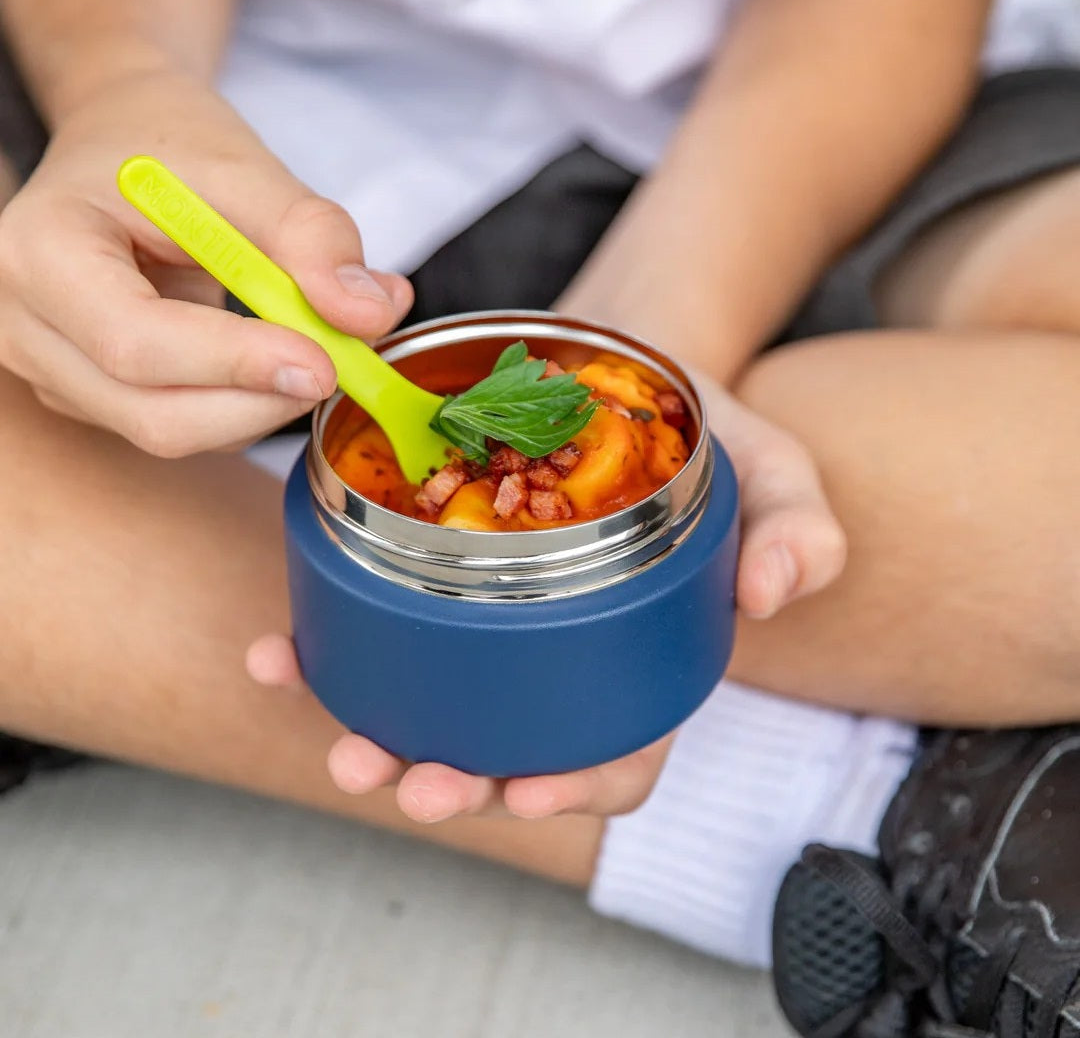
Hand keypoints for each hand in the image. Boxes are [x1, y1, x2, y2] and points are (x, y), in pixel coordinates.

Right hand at [0, 68, 411, 454]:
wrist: (124, 146)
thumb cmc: (170, 146)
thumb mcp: (246, 167)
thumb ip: (313, 235)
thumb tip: (372, 312)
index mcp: (44, 251)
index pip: (135, 343)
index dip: (237, 364)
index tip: (324, 362)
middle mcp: (28, 327)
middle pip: (155, 415)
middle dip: (262, 403)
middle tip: (340, 364)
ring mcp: (56, 372)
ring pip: (176, 432)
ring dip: (262, 406)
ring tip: (313, 341)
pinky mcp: (96, 397)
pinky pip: (186, 427)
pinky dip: (247, 404)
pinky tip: (275, 355)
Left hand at [246, 376, 845, 820]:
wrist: (617, 371)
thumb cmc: (699, 433)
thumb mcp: (771, 469)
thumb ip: (797, 527)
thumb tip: (775, 594)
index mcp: (642, 661)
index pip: (620, 754)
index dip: (576, 787)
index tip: (526, 789)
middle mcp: (559, 660)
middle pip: (510, 752)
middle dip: (453, 783)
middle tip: (402, 779)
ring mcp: (491, 626)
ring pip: (433, 713)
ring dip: (377, 740)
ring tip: (338, 740)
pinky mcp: (434, 580)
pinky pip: (374, 634)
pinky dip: (324, 655)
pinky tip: (280, 650)